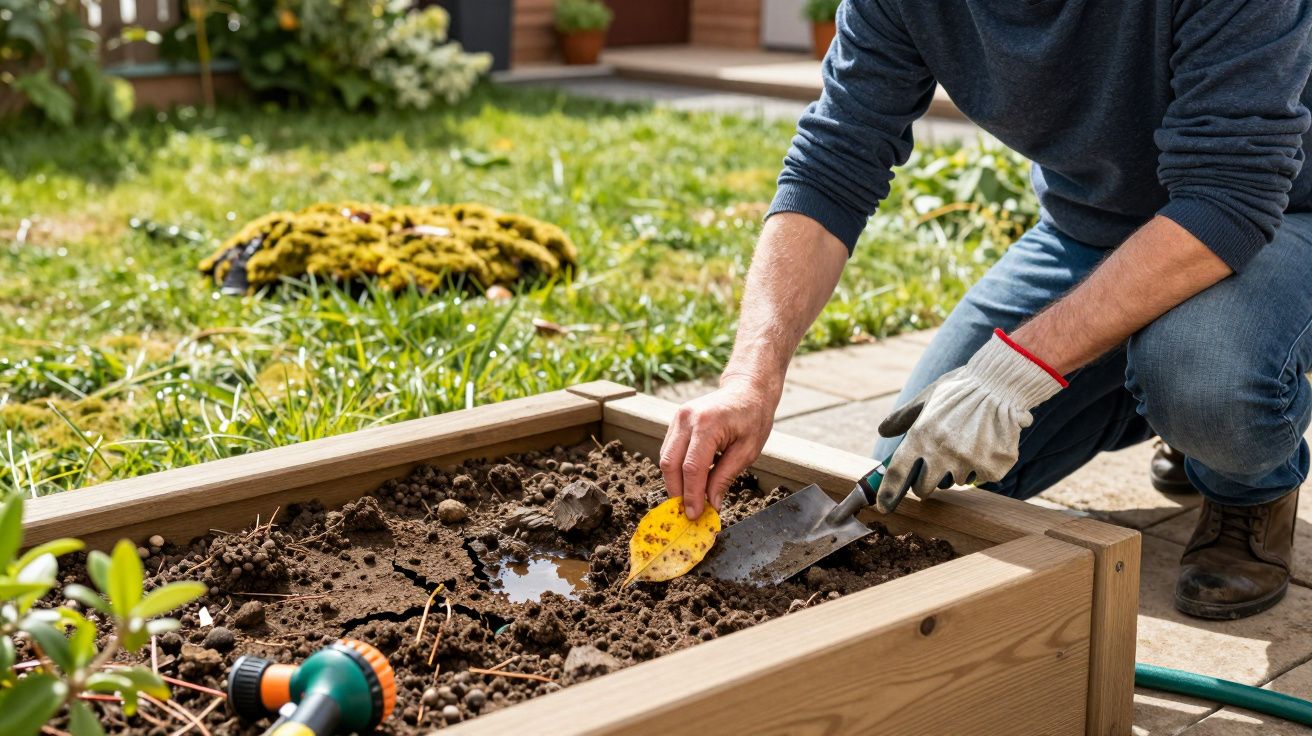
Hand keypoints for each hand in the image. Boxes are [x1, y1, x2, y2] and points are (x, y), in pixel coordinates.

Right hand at [659, 373, 781, 518]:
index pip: (692, 468)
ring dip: (675, 482)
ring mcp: (678, 418)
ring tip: (689, 500)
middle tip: (688, 512)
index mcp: (707, 424)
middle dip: (677, 492)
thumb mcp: (747, 450)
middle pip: (671, 464)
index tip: (695, 515)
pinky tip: (689, 482)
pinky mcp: (675, 421)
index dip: (691, 495)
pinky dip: (676, 469)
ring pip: (665, 458)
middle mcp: (686, 419)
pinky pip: (669, 450)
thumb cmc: (752, 417)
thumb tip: (711, 503)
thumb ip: (725, 476)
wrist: (746, 388)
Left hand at [874, 329, 1065, 512]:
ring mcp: (968, 462)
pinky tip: (985, 445)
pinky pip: (980, 478)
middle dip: (926, 482)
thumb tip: (882, 431)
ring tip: (966, 443)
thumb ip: (903, 416)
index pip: (897, 474)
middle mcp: (942, 452)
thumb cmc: (961, 388)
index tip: (883, 507)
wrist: (1001, 384)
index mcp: (921, 436)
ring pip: (955, 482)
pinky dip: (981, 466)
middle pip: (925, 487)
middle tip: (934, 469)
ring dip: (957, 470)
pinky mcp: (992, 468)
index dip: (888, 494)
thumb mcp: (927, 396)